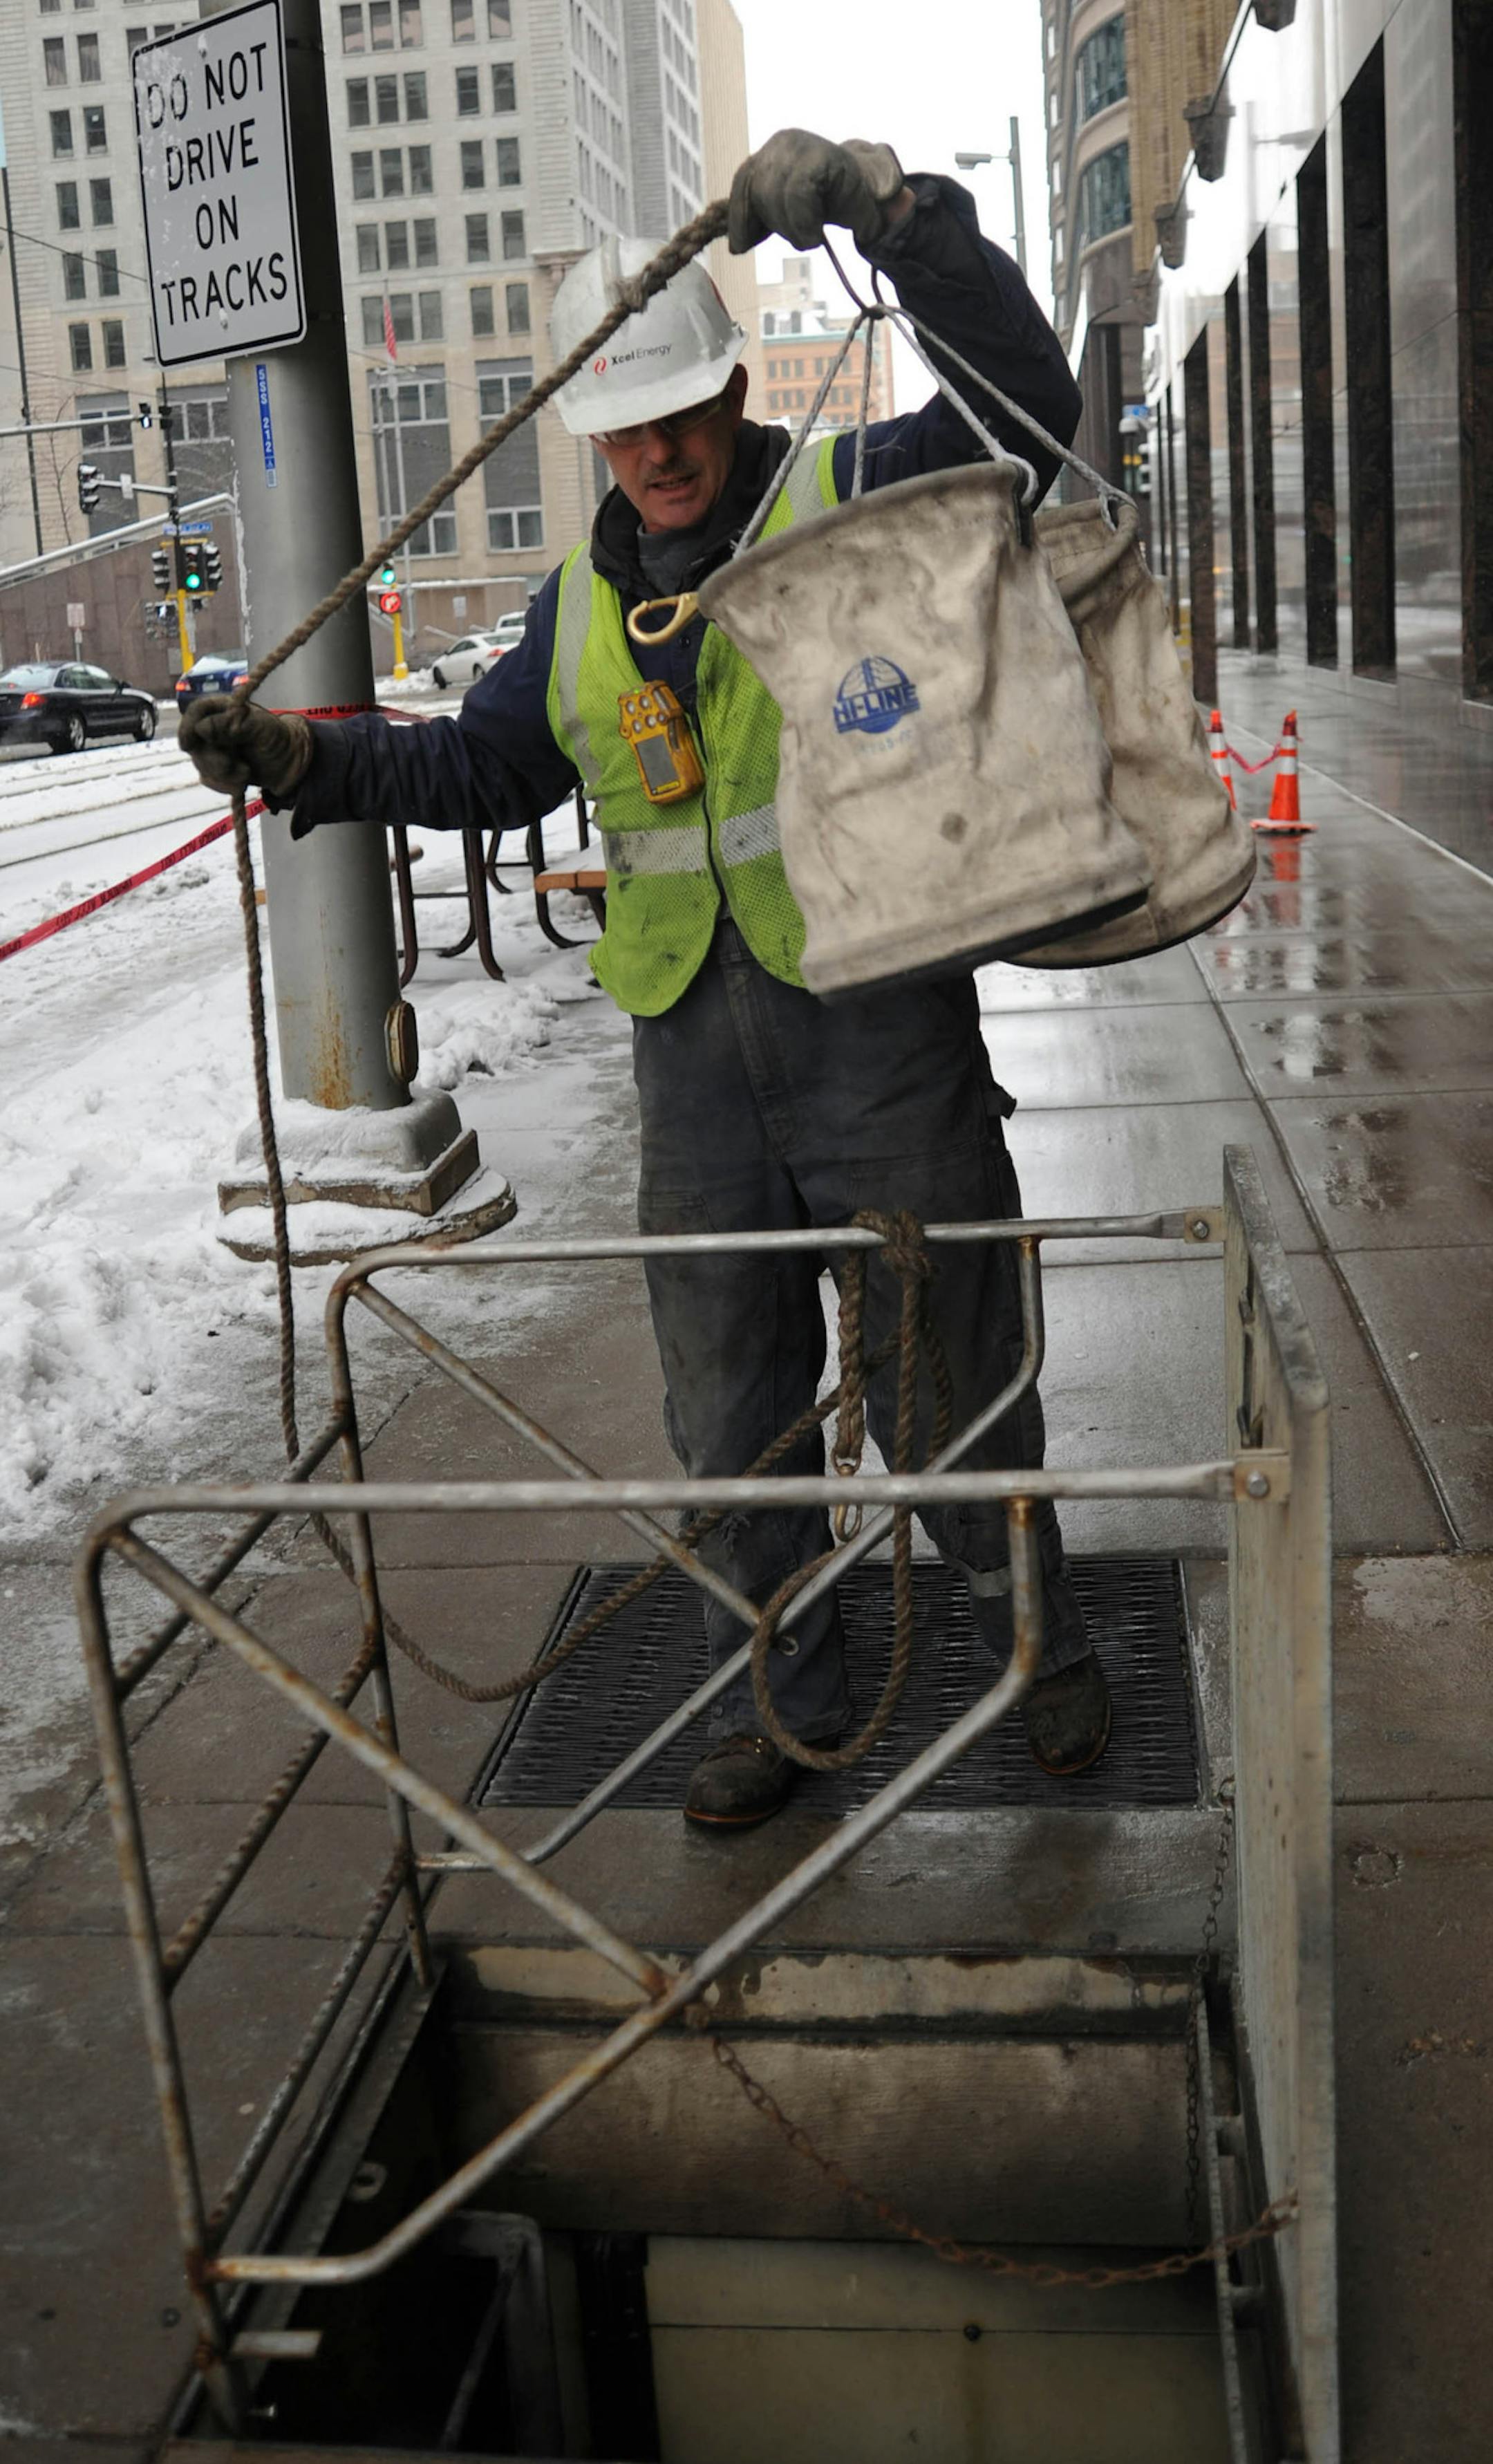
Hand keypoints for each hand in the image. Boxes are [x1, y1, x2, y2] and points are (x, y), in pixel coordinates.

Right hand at [179, 693, 312, 799]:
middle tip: (238, 767)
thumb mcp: (259, 727)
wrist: (290, 764)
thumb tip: (201, 727)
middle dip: (216, 761)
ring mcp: (213, 748)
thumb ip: (231, 724)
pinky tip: (241, 783)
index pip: (195, 713)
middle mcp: (213, 727)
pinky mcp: (217, 768)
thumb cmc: (278, 738)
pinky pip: (209, 779)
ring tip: (246, 773)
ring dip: (224, 776)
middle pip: (195, 744)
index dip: (187, 728)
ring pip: (201, 765)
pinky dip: (225, 785)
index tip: (189, 745)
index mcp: (222, 709)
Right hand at [728, 130, 907, 254]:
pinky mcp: (750, 169)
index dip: (803, 223)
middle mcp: (785, 145)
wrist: (841, 171)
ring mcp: (765, 155)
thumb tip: (901, 201)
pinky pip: (738, 196)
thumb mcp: (877, 193)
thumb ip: (888, 200)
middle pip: (770, 196)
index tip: (816, 241)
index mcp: (815, 151)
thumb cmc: (858, 186)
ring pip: (751, 197)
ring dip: (768, 225)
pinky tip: (740, 246)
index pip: (797, 191)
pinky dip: (740, 221)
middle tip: (808, 237)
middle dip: (788, 226)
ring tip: (788, 233)